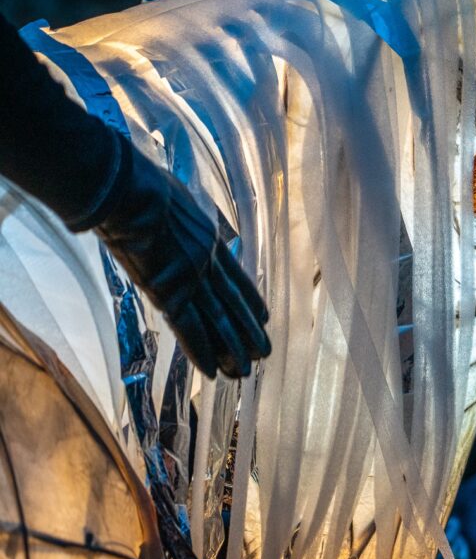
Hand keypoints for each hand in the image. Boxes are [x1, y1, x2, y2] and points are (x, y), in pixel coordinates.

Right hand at [98, 146, 270, 378]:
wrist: (130, 191)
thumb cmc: (142, 187)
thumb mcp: (175, 197)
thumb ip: (180, 213)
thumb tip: (172, 204)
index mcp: (208, 241)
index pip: (235, 278)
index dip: (250, 300)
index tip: (263, 317)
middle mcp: (206, 264)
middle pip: (232, 304)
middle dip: (247, 332)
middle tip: (262, 354)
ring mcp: (190, 279)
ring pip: (217, 321)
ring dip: (232, 349)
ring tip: (245, 371)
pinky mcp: (168, 292)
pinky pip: (188, 328)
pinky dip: (202, 350)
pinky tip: (213, 369)